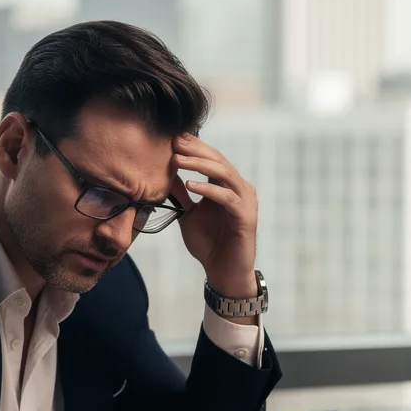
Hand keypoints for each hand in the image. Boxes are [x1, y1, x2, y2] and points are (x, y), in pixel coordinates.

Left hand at [171, 135, 258, 299]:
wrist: (223, 272)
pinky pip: (227, 198)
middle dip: (195, 150)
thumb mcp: (189, 215)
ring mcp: (245, 201)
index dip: (194, 147)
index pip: (212, 159)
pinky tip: (190, 185)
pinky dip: (208, 189)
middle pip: (219, 160)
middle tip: (174, 141)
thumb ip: (181, 195)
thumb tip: (165, 174)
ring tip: (177, 160)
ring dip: (199, 165)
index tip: (172, 137)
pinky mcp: (246, 217)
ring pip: (224, 174)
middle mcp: (240, 189)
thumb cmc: (209, 244)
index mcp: (227, 186)